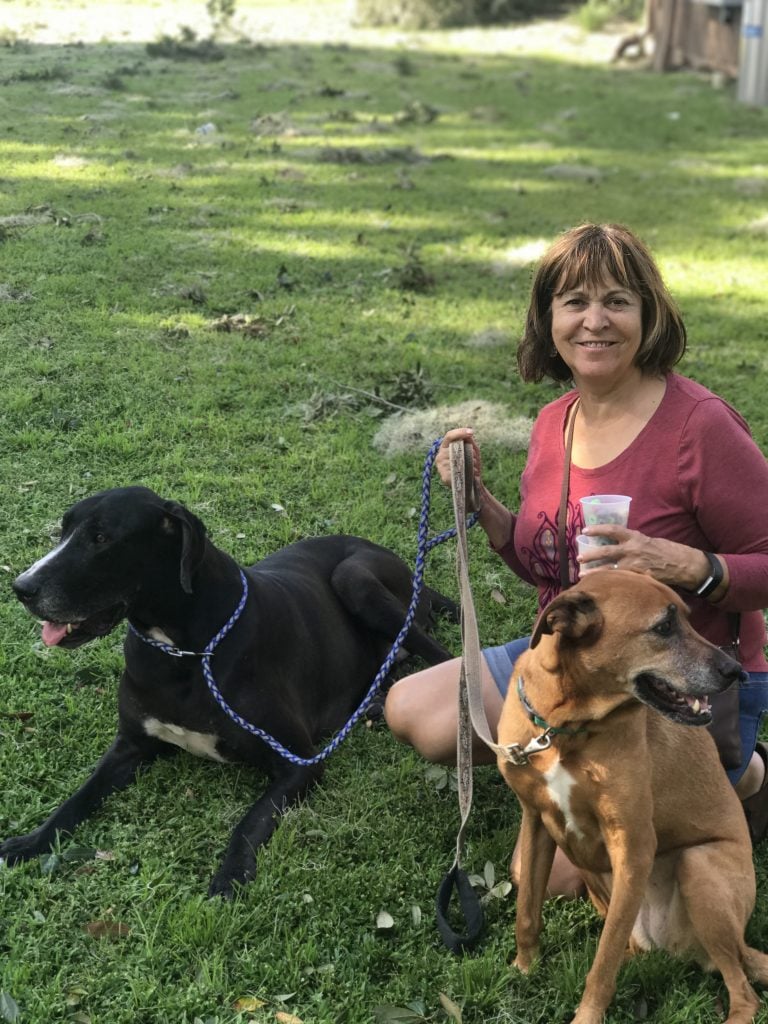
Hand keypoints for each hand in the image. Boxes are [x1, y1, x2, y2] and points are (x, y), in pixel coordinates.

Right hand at [435, 428, 482, 489]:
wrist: (471, 484)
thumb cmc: (471, 465)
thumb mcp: (473, 451)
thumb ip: (470, 442)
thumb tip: (469, 433)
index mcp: (445, 447)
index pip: (449, 436)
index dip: (459, 432)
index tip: (471, 432)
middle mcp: (440, 456)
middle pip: (455, 447)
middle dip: (469, 452)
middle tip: (476, 459)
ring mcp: (441, 467)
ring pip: (458, 459)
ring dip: (470, 462)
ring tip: (474, 467)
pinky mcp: (444, 477)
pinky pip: (458, 471)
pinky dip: (468, 471)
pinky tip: (472, 474)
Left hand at [579, 525, 712, 592]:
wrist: (683, 564)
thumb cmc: (666, 550)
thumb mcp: (648, 541)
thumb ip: (632, 543)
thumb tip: (617, 546)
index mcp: (635, 537)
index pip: (613, 530)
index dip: (598, 529)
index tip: (585, 531)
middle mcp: (633, 550)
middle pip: (606, 552)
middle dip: (590, 555)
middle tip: (578, 558)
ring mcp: (635, 566)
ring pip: (609, 569)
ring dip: (594, 572)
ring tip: (581, 575)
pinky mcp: (638, 578)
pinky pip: (620, 580)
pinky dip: (609, 582)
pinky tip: (600, 586)